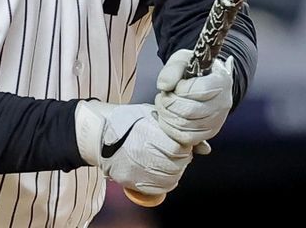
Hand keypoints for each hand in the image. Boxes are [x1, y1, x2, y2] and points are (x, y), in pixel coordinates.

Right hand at [75, 100, 192, 195]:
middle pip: (176, 164)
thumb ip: (179, 129)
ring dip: (174, 171)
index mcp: (148, 131)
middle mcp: (142, 151)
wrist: (99, 132)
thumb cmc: (128, 120)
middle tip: (175, 153)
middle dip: (181, 160)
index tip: (181, 143)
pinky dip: (165, 182)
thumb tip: (206, 149)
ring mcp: (135, 167)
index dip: (184, 147)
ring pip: (170, 178)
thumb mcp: (153, 115)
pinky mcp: (130, 180)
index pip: (179, 148)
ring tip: (168, 161)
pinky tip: (162, 172)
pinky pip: (157, 188)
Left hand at [154, 49, 233, 147]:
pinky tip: (166, 117)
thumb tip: (164, 86)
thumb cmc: (193, 69)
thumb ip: (172, 69)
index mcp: (221, 81)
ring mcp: (217, 121)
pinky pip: (186, 139)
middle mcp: (223, 103)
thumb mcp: (182, 60)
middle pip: (189, 111)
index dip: (180, 88)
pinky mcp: (208, 133)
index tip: (176, 85)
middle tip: (163, 96)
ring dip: (166, 115)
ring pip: (185, 126)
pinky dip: (170, 129)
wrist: (205, 81)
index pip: (199, 90)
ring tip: (163, 105)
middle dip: (168, 103)